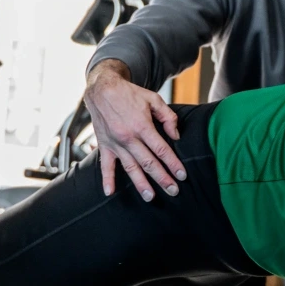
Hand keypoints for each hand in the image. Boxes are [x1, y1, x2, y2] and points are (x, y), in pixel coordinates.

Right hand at [83, 60, 185, 200]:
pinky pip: (105, 165)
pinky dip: (107, 179)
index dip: (173, 163)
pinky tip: (110, 193)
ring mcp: (115, 143)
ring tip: (150, 197)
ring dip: (140, 184)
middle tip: (173, 191)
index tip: (182, 175)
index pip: (161, 150)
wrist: (102, 88)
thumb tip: (176, 136)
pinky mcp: (104, 145)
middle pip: (148, 163)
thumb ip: (168, 117)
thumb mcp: (154, 99)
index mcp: (142, 126)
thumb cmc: (130, 94)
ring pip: (130, 168)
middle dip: (162, 178)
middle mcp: (128, 137)